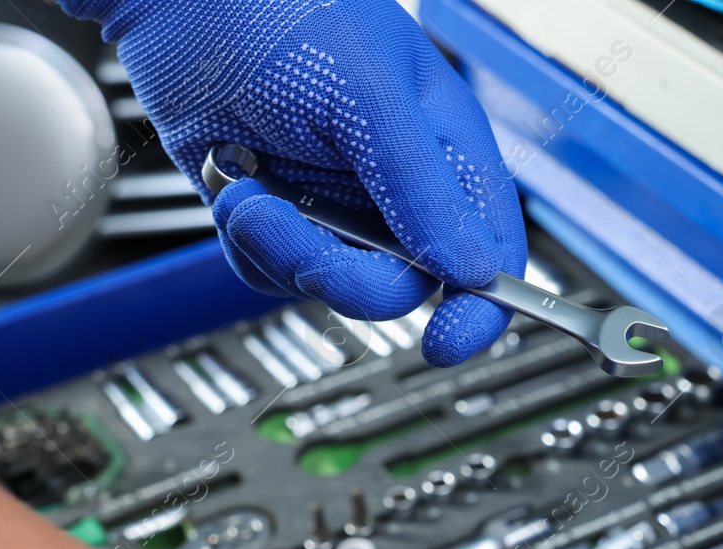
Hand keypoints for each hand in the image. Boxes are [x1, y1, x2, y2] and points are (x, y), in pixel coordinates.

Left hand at [68, 0, 527, 366]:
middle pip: (405, 286)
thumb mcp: (371, 98)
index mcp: (445, 153)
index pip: (489, 252)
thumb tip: (471, 270)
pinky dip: (248, 246)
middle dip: (348, 280)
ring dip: (281, 252)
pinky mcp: (276, 215)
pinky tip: (232, 187)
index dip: (481, 307)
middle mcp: (395, 188)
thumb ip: (422, 189)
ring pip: (331, 286)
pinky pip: (274, 273)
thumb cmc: (287, 9)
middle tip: (304, 253)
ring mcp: (333, 205)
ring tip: (248, 193)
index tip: (448, 341)